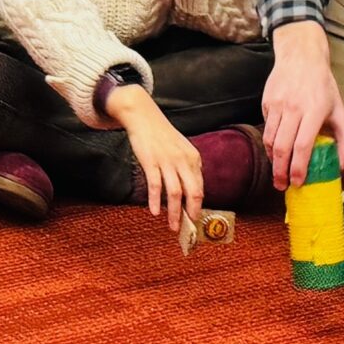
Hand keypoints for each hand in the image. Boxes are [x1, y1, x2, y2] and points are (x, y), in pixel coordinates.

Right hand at [106, 87, 202, 232]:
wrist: (143, 116)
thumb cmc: (161, 134)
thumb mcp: (181, 148)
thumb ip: (188, 167)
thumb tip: (191, 190)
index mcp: (193, 158)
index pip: (200, 187)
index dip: (198, 206)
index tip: (195, 220)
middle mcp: (183, 160)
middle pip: (193, 192)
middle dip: (191, 213)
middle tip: (189, 228)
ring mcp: (167, 161)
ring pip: (175, 193)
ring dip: (175, 213)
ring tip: (173, 227)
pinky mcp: (151, 161)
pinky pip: (156, 185)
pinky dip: (156, 200)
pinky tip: (154, 212)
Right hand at [261, 21, 343, 190]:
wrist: (301, 56)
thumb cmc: (323, 85)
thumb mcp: (340, 110)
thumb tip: (340, 165)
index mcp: (314, 111)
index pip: (302, 146)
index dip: (298, 168)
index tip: (297, 183)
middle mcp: (293, 108)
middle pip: (282, 147)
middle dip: (280, 171)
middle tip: (281, 186)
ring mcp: (277, 104)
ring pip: (270, 140)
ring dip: (273, 160)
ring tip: (277, 173)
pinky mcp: (266, 102)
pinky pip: (266, 128)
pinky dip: (270, 143)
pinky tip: (276, 150)